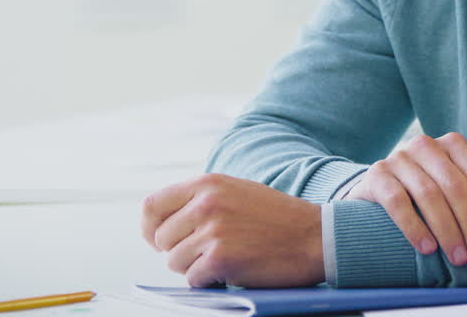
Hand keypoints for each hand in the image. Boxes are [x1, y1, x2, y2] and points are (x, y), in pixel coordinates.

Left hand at [141, 173, 324, 287]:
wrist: (315, 237)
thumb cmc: (278, 218)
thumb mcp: (236, 192)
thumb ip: (202, 199)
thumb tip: (165, 222)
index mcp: (207, 184)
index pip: (152, 206)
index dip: (151, 229)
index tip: (159, 241)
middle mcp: (206, 203)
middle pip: (161, 239)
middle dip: (179, 252)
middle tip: (207, 253)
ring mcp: (212, 230)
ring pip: (174, 262)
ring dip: (195, 268)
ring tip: (226, 259)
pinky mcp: (220, 258)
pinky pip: (193, 280)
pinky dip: (209, 282)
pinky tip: (232, 271)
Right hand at [345, 132, 466, 265]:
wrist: (381, 188)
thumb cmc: (433, 187)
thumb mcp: (463, 180)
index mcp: (453, 143)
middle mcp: (425, 145)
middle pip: (456, 187)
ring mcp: (398, 157)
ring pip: (429, 195)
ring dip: (448, 231)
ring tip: (459, 259)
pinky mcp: (376, 174)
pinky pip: (397, 201)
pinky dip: (414, 227)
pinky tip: (428, 248)